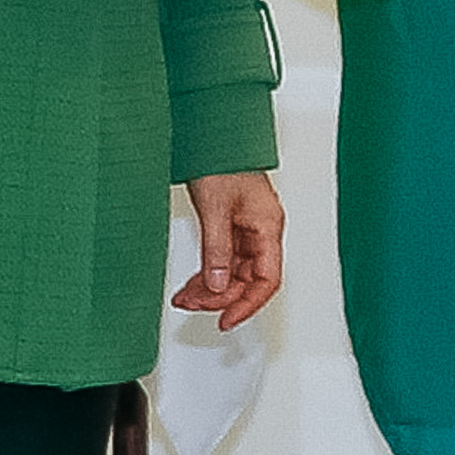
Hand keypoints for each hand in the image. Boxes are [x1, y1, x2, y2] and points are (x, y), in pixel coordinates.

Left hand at [171, 171, 284, 330]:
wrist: (213, 133)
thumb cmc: (222, 160)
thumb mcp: (216, 208)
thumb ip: (217, 250)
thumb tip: (218, 285)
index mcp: (268, 226)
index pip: (267, 280)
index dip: (248, 305)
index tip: (226, 321)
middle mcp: (262, 230)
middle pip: (249, 279)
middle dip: (221, 297)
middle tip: (193, 305)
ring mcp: (248, 228)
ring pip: (235, 272)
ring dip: (211, 288)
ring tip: (186, 297)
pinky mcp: (233, 225)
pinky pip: (224, 259)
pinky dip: (208, 273)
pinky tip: (192, 283)